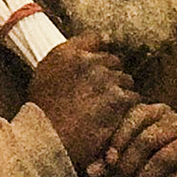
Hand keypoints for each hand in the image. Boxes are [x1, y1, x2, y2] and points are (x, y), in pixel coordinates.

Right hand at [25, 35, 137, 171]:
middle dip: (110, 75)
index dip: (99, 52)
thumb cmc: (43, 110)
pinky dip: (128, 108)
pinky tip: (115, 118)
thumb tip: (98, 40)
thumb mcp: (44, 74)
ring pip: (125, 80)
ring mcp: (105, 79)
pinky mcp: (119, 100)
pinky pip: (133, 98)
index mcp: (67, 53)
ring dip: (120, 92)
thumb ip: (66, 56)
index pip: (95, 38)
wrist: (49, 138)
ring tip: (106, 110)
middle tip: (100, 95)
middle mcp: (88, 61)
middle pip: (114, 61)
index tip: (99, 64)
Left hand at [89, 102, 176, 176]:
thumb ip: (112, 160)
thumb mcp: (133, 158)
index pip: (134, 118)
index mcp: (157, 111)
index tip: (108, 163)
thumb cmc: (156, 165)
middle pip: (146, 140)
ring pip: (163, 158)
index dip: (118, 141)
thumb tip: (91, 170)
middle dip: (128, 166)